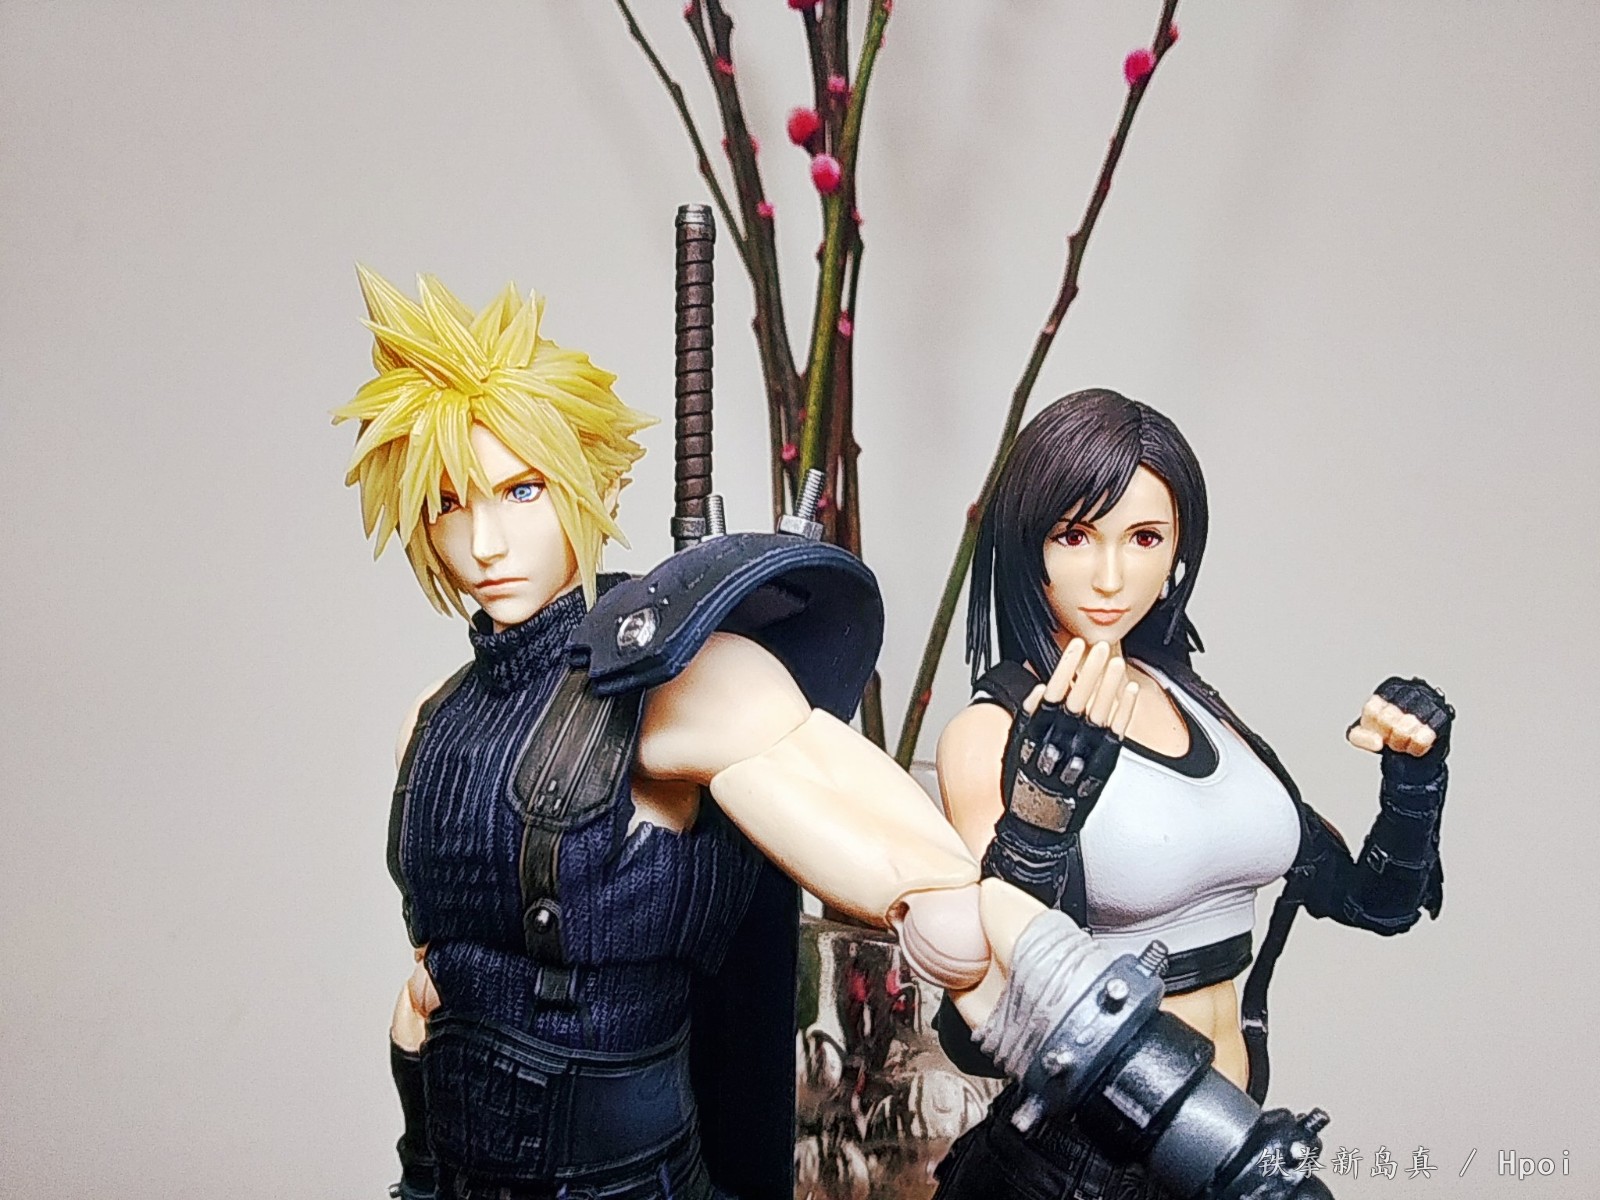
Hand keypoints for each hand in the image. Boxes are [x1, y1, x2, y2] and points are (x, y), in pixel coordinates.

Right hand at [1003, 640, 1139, 835]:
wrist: (1037, 828)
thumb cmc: (1024, 787)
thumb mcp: (1016, 748)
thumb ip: (1028, 719)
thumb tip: (1038, 688)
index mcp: (1038, 737)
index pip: (1054, 694)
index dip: (1066, 669)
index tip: (1075, 648)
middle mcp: (1061, 744)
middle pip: (1080, 700)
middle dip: (1091, 671)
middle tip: (1101, 648)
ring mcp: (1082, 756)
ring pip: (1101, 714)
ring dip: (1110, 686)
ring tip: (1117, 662)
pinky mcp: (1101, 768)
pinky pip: (1116, 736)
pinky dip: (1124, 712)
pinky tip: (1129, 692)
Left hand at [1346, 676, 1452, 759]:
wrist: (1418, 748)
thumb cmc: (1390, 734)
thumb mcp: (1367, 732)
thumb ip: (1359, 736)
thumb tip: (1377, 742)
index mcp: (1389, 689)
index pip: (1371, 709)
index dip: (1372, 727)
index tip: (1379, 734)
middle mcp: (1410, 691)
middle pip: (1387, 718)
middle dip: (1387, 736)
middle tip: (1393, 740)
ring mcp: (1428, 703)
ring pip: (1405, 727)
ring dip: (1401, 744)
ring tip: (1404, 743)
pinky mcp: (1442, 718)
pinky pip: (1423, 738)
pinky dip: (1415, 748)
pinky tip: (1415, 746)